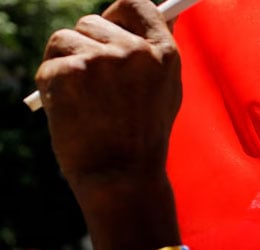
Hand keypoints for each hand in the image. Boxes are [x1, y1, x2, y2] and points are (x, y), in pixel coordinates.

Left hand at [35, 0, 181, 188]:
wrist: (122, 177)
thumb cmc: (143, 138)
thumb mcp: (166, 91)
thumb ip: (154, 54)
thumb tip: (148, 19)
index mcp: (163, 54)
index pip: (135, 4)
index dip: (118, 15)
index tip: (110, 29)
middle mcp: (134, 51)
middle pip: (92, 21)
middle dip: (86, 46)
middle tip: (93, 84)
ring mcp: (100, 60)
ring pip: (64, 39)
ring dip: (66, 64)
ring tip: (83, 100)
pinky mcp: (68, 72)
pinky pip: (49, 64)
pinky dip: (52, 85)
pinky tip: (71, 110)